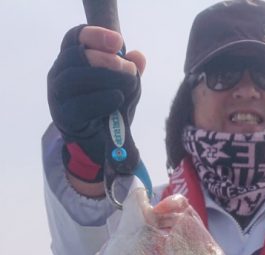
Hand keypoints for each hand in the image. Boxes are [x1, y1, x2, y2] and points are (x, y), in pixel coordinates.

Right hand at [47, 25, 145, 189]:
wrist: (96, 143)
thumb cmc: (106, 107)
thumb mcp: (121, 86)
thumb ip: (128, 71)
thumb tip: (139, 57)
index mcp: (70, 59)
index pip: (75, 37)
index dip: (96, 35)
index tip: (119, 42)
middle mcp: (58, 74)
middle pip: (75, 56)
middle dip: (105, 59)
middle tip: (128, 68)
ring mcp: (57, 96)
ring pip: (74, 78)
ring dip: (105, 77)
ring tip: (128, 83)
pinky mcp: (64, 117)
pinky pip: (80, 105)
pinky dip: (102, 100)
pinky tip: (118, 98)